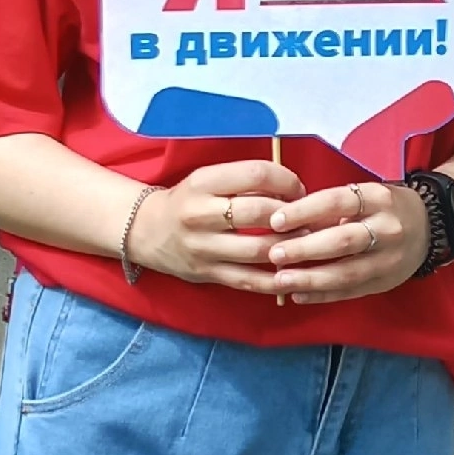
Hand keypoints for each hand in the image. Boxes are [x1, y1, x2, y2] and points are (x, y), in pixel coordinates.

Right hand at [125, 159, 302, 289]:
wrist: (147, 231)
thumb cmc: (188, 201)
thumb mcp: (208, 179)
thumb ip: (245, 181)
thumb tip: (294, 190)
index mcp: (202, 182)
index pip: (256, 174)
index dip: (287, 181)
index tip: (297, 190)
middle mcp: (200, 215)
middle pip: (259, 212)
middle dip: (292, 215)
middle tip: (306, 218)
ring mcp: (203, 248)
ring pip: (258, 250)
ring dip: (290, 247)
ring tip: (305, 243)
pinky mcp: (208, 274)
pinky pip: (249, 280)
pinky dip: (276, 280)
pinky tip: (292, 274)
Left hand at [259, 176, 429, 305]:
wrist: (429, 226)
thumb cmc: (383, 208)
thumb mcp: (363, 196)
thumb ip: (329, 210)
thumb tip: (284, 225)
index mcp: (379, 199)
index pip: (338, 201)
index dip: (305, 211)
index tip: (275, 220)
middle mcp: (387, 230)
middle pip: (343, 241)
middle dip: (305, 249)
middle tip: (274, 254)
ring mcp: (389, 260)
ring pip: (347, 273)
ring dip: (311, 279)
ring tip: (280, 280)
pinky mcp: (386, 283)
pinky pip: (351, 292)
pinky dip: (323, 295)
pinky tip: (299, 296)